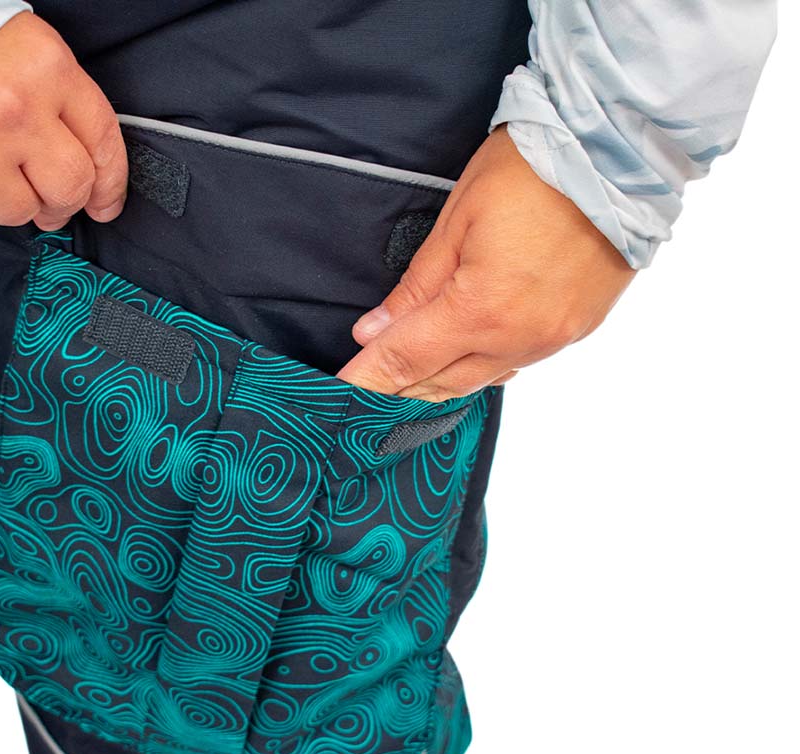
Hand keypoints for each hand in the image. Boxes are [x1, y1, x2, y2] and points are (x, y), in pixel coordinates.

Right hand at [0, 11, 126, 231]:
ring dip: (1, 198)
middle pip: (69, 188)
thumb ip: (60, 107)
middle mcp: (10, 106)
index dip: (110, 183)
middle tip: (43, 198)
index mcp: (42, 64)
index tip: (105, 205)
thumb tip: (96, 184)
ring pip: (18, 211)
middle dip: (60, 202)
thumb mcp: (18, 56)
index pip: (103, 140)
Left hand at [335, 125, 636, 401]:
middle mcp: (518, 338)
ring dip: (440, 384)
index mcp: (481, 311)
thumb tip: (375, 331)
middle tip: (368, 393)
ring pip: (481, 380)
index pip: (407, 359)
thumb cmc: (530, 171)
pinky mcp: (576, 330)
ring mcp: (552, 339)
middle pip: (442, 382)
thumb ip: (415, 287)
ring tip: (408, 386)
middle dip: (399, 389)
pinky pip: (518, 363)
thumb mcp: (457, 221)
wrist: (616, 152)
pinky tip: (464, 363)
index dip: (370, 379)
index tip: (343, 394)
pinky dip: (483, 368)